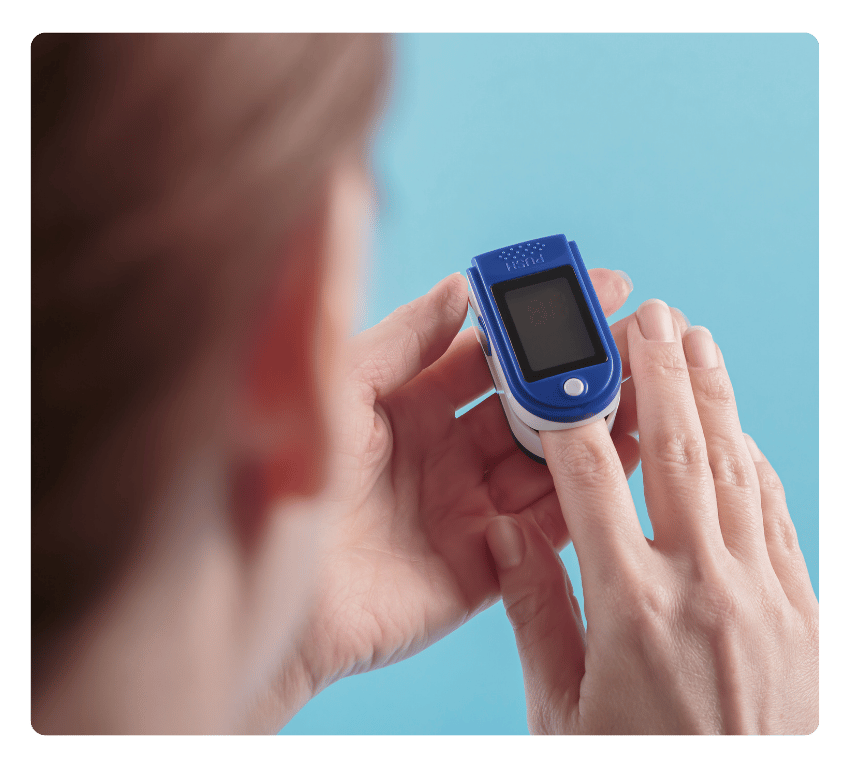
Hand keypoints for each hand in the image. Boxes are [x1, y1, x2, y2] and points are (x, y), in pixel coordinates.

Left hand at [258, 267, 648, 728]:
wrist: (268, 591)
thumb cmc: (288, 482)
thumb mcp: (343, 391)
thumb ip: (404, 339)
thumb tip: (461, 286)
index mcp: (408, 407)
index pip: (491, 356)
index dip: (540, 324)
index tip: (593, 290)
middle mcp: (444, 454)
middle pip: (530, 404)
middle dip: (584, 371)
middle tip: (642, 336)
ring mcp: (468, 507)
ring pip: (549, 458)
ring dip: (598, 424)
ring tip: (654, 385)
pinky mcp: (485, 562)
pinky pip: (549, 523)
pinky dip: (589, 490)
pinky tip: (628, 453)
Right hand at [485, 299, 818, 734]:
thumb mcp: (560, 710)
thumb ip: (535, 612)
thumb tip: (505, 535)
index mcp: (630, 609)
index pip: (588, 482)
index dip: (570, 414)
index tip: (562, 367)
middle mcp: (703, 588)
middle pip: (674, 453)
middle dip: (659, 373)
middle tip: (650, 314)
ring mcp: (763, 596)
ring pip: (733, 470)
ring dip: (712, 398)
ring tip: (696, 341)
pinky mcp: (802, 613)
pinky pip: (774, 515)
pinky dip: (752, 462)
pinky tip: (737, 431)